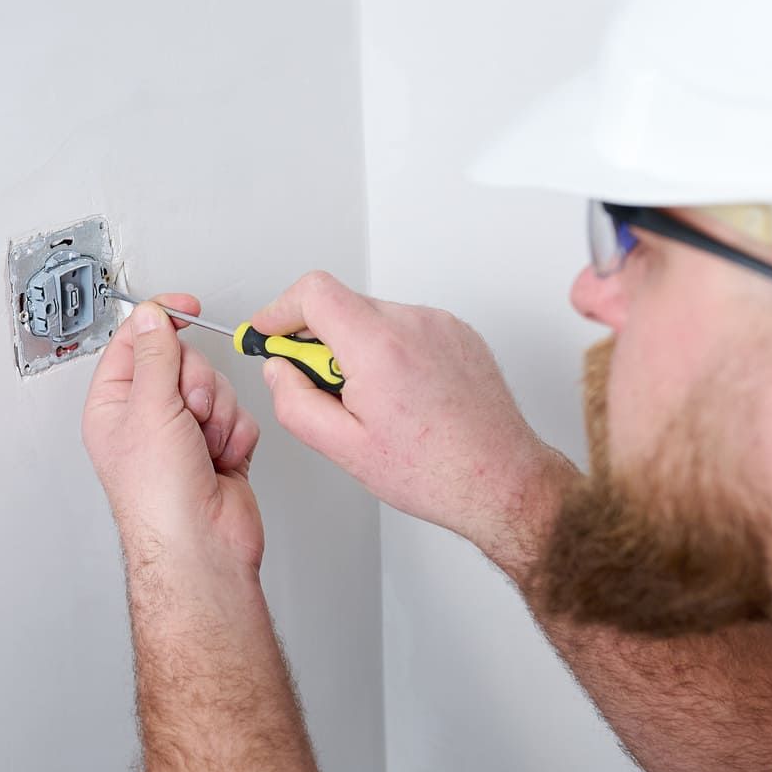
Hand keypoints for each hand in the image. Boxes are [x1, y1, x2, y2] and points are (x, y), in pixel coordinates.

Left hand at [83, 295, 264, 579]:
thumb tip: (150, 316)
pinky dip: (236, 435)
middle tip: (190, 410)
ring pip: (217, 387)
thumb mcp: (150, 409)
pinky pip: (239, 415)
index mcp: (113, 405)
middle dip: (197, 384)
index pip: (135, 342)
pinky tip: (222, 460)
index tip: (185, 307)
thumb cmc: (159, 498)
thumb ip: (155, 354)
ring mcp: (184, 433)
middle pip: (184, 361)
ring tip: (204, 444)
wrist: (201, 547)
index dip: (161, 320)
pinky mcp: (218, 447)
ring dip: (218, 414)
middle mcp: (146, 417)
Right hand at [248, 272, 573, 571]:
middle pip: (342, 303)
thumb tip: (278, 371)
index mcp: (380, 347)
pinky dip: (390, 349)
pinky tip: (401, 395)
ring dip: (356, 345)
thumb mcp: (343, 448)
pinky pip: (407, 326)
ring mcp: (441, 324)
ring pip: (374, 315)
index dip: (280, 310)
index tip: (269, 333)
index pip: (313, 292)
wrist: (502, 479)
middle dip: (318, 338)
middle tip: (319, 385)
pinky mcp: (459, 333)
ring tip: (371, 400)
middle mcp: (414, 323)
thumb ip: (294, 402)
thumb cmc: (435, 471)